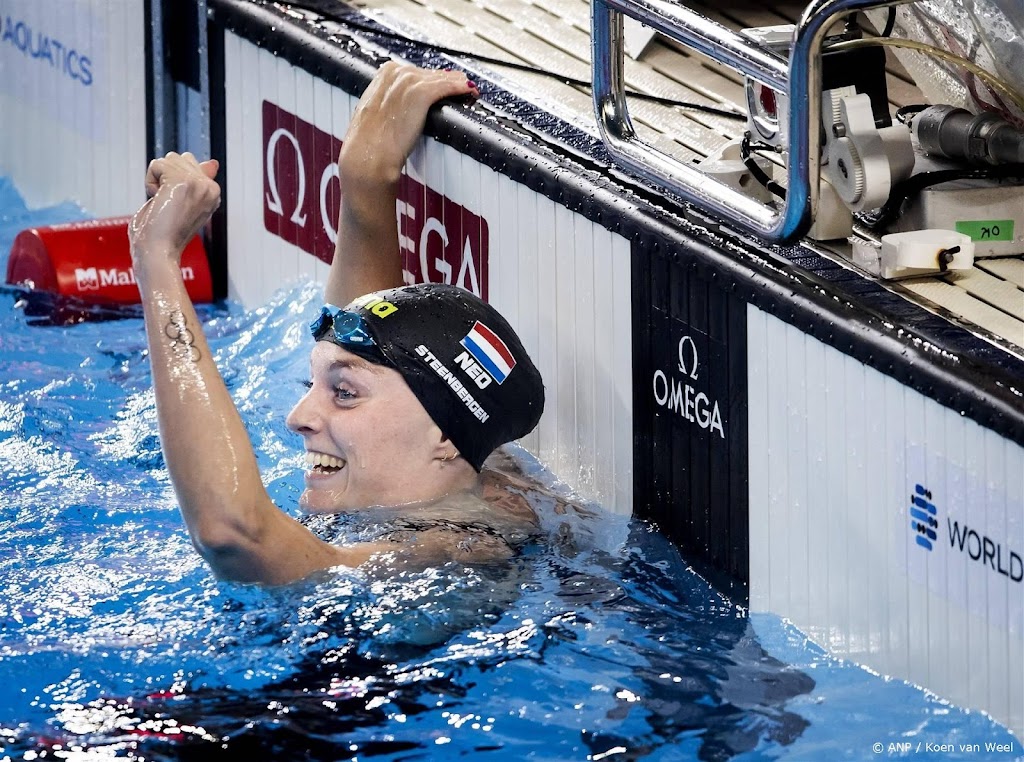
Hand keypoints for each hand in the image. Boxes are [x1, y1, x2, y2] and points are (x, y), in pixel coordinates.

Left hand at [129, 152, 220, 272]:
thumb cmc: (165, 234)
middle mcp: (211, 188)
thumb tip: (213, 163)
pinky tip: (157, 201)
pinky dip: (149, 181)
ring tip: (163, 203)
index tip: (176, 206)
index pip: (191, 165)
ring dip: (157, 178)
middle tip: (168, 204)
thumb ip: (197, 181)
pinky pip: (157, 164)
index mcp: (213, 194)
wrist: (158, 251)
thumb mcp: (184, 202)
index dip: (174, 182)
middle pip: (180, 158)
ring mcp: (199, 184)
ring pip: (169, 159)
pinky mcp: (183, 182)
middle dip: (166, 176)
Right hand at [339, 63, 477, 188]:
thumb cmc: (368, 145)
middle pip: (427, 73)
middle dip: (444, 80)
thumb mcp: (371, 118)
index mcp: (381, 78)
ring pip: (439, 78)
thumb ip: (384, 109)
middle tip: (459, 87)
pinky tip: (469, 91)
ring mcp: (408, 84)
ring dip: (456, 83)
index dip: (427, 79)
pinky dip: (460, 88)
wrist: (368, 156)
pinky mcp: (420, 95)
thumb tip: (395, 114)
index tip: (438, 84)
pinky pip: (446, 87)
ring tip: (468, 89)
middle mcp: (394, 75)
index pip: (411, 72)